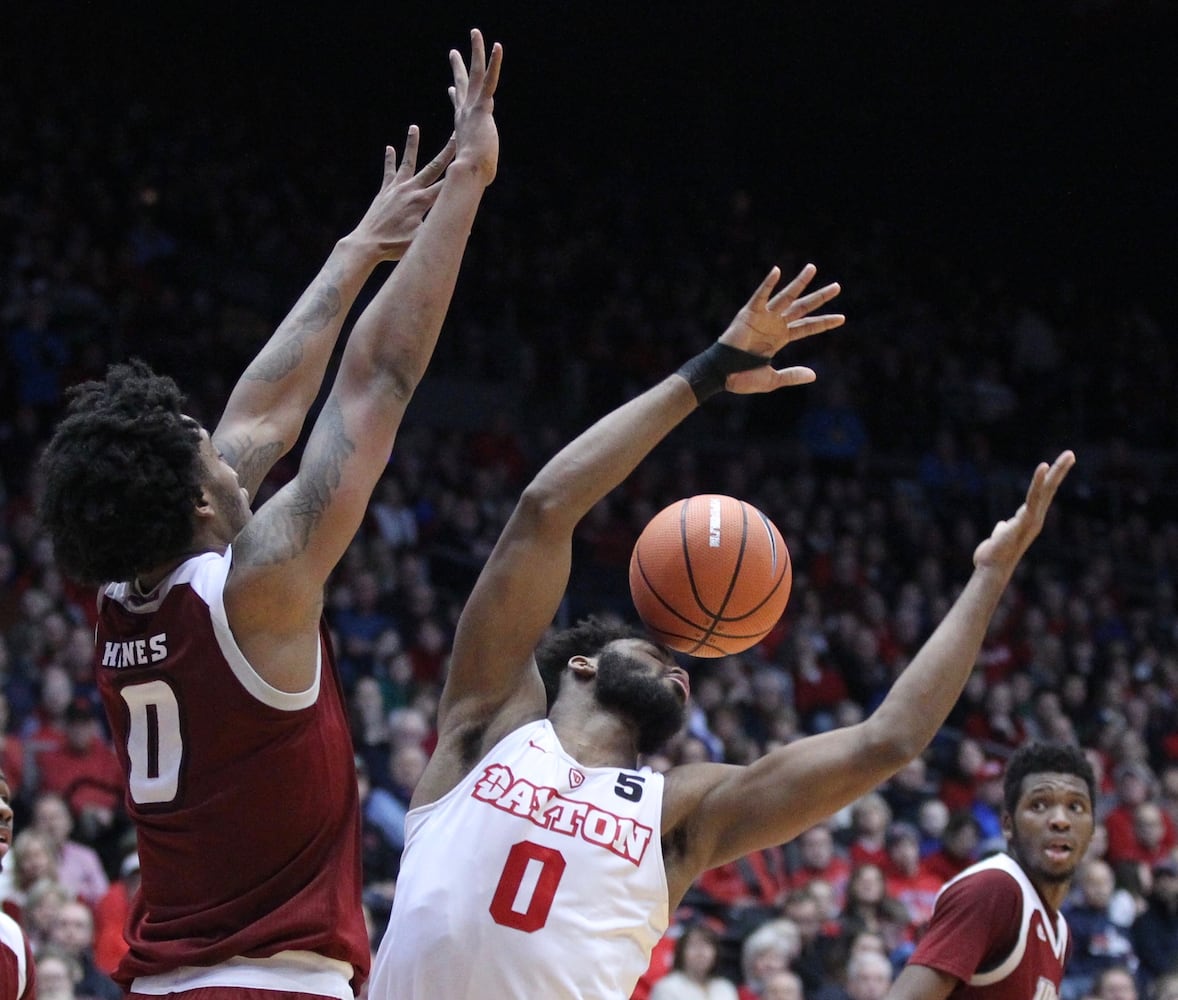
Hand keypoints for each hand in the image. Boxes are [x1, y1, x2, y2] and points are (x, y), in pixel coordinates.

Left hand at [350, 127, 455, 261]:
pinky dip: (390, 160)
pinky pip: (389, 172)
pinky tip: (390, 148)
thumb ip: (440, 232)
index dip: (460, 172)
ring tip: (413, 127)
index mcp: (422, 201)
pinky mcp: (385, 191)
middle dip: (446, 152)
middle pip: (432, 167)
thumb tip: (465, 231)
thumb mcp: (421, 241)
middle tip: (455, 136)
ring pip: (407, 162)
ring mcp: (396, 188)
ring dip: (412, 144)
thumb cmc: (395, 246)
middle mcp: (410, 189)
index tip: (470, 159)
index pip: (447, 184)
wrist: (367, 244)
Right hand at [449, 28, 501, 185]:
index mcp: (464, 127)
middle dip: (459, 67)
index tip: (452, 88)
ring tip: (476, 33)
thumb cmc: (474, 178)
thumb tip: (478, 183)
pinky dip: (494, 63)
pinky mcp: (482, 107)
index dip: (456, 95)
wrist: (469, 174)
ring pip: (476, 74)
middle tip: (454, 52)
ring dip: (476, 52)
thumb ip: (478, 171)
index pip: (459, 107)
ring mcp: (473, 108)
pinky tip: (497, 47)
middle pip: (462, 85)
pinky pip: (489, 80)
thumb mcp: (477, 170)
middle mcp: (465, 114)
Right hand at [719, 264, 844, 394]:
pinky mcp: (749, 314)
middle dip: (820, 297)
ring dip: (799, 283)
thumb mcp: (772, 379)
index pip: (807, 327)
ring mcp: (763, 317)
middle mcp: (775, 324)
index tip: (842, 318)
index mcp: (781, 338)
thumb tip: (814, 375)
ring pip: (786, 297)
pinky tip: (777, 271)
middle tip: (837, 287)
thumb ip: (792, 375)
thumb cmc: (743, 378)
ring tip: (813, 268)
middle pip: (802, 307)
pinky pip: (760, 296)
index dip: (824, 322)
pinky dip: (767, 284)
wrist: (723, 375)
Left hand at [973, 450, 1074, 572]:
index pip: (1042, 494)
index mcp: (1029, 518)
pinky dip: (1038, 482)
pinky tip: (1043, 468)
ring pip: (1044, 491)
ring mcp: (1031, 519)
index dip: (1048, 479)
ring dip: (1054, 473)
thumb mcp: (1000, 535)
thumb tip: (1002, 526)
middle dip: (1060, 471)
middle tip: (1070, 453)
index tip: (1054, 463)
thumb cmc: (994, 554)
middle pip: (1049, 489)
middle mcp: (1035, 518)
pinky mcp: (1025, 520)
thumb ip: (1003, 529)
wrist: (991, 568)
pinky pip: (1033, 497)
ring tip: (1064, 457)